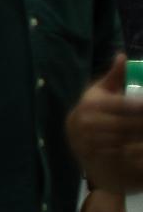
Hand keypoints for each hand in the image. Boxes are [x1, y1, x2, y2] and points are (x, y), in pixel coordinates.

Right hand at [66, 61, 142, 193]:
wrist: (75, 135)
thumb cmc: (93, 108)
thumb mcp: (100, 90)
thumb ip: (115, 75)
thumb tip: (122, 56)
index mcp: (90, 104)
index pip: (121, 104)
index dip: (138, 105)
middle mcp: (87, 123)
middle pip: (125, 124)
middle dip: (142, 123)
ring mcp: (90, 141)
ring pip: (125, 140)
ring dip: (139, 137)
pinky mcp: (95, 155)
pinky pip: (120, 153)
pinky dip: (134, 149)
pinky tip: (140, 142)